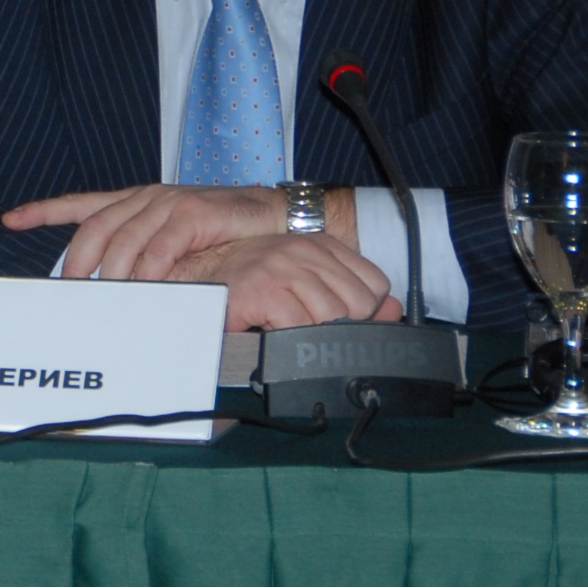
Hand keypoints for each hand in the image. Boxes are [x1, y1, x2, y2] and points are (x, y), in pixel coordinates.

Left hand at [2, 183, 301, 279]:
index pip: (80, 204)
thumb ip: (141, 253)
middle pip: (95, 230)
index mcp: (135, 200)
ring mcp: (169, 203)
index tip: (12, 220)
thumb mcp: (172, 238)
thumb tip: (109, 286)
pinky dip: (149, 272)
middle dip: (78, 263)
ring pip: (125, 241)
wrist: (272, 215)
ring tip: (105, 301)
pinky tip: (143, 289)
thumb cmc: (222, 230)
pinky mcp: (194, 213)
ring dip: (112, 275)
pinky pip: (160, 248)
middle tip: (70, 293)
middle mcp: (146, 198)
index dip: (43, 211)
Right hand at [172, 231, 398, 329]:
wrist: (192, 279)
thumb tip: (394, 311)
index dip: (360, 314)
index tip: (331, 320)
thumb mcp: (307, 284)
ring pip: (332, 320)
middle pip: (358, 307)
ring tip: (284, 331)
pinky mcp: (261, 288)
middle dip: (335, 329)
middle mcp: (304, 249)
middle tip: (303, 330)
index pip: (374, 285)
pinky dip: (288, 342)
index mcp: (320, 244)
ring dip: (309, 337)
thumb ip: (353, 297)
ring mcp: (282, 266)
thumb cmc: (248, 284)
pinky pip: (299, 330)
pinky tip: (269, 332)